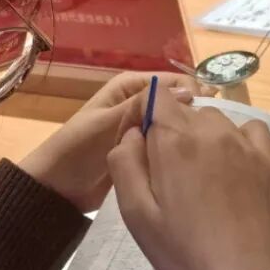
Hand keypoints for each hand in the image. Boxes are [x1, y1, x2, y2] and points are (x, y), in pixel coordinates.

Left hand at [19, 72, 214, 212]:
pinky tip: (193, 160)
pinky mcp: (145, 150)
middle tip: (209, 136)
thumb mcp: (110, 123)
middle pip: (177, 103)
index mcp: (129, 87)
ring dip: (186, 134)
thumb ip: (144, 106)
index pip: (172, 81)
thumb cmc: (79, 150)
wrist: (60, 187)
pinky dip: (178, 149)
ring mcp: (143, 128)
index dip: (192, 93)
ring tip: (205, 149)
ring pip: (174, 125)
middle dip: (192, 115)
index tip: (205, 115)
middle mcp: (139, 102)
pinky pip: (167, 144)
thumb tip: (187, 93)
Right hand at [108, 91, 269, 269]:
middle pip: (187, 113)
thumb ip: (124, 161)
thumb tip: (135, 131)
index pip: (157, 95)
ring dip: (208, 140)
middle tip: (176, 181)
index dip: (149, 117)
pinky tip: (236, 171)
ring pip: (218, 123)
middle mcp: (212, 130)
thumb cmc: (183, 254)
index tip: (149, 150)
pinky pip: (252, 132)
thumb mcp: (136, 214)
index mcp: (174, 140)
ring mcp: (247, 144)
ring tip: (207, 183)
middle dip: (176, 135)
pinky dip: (240, 141)